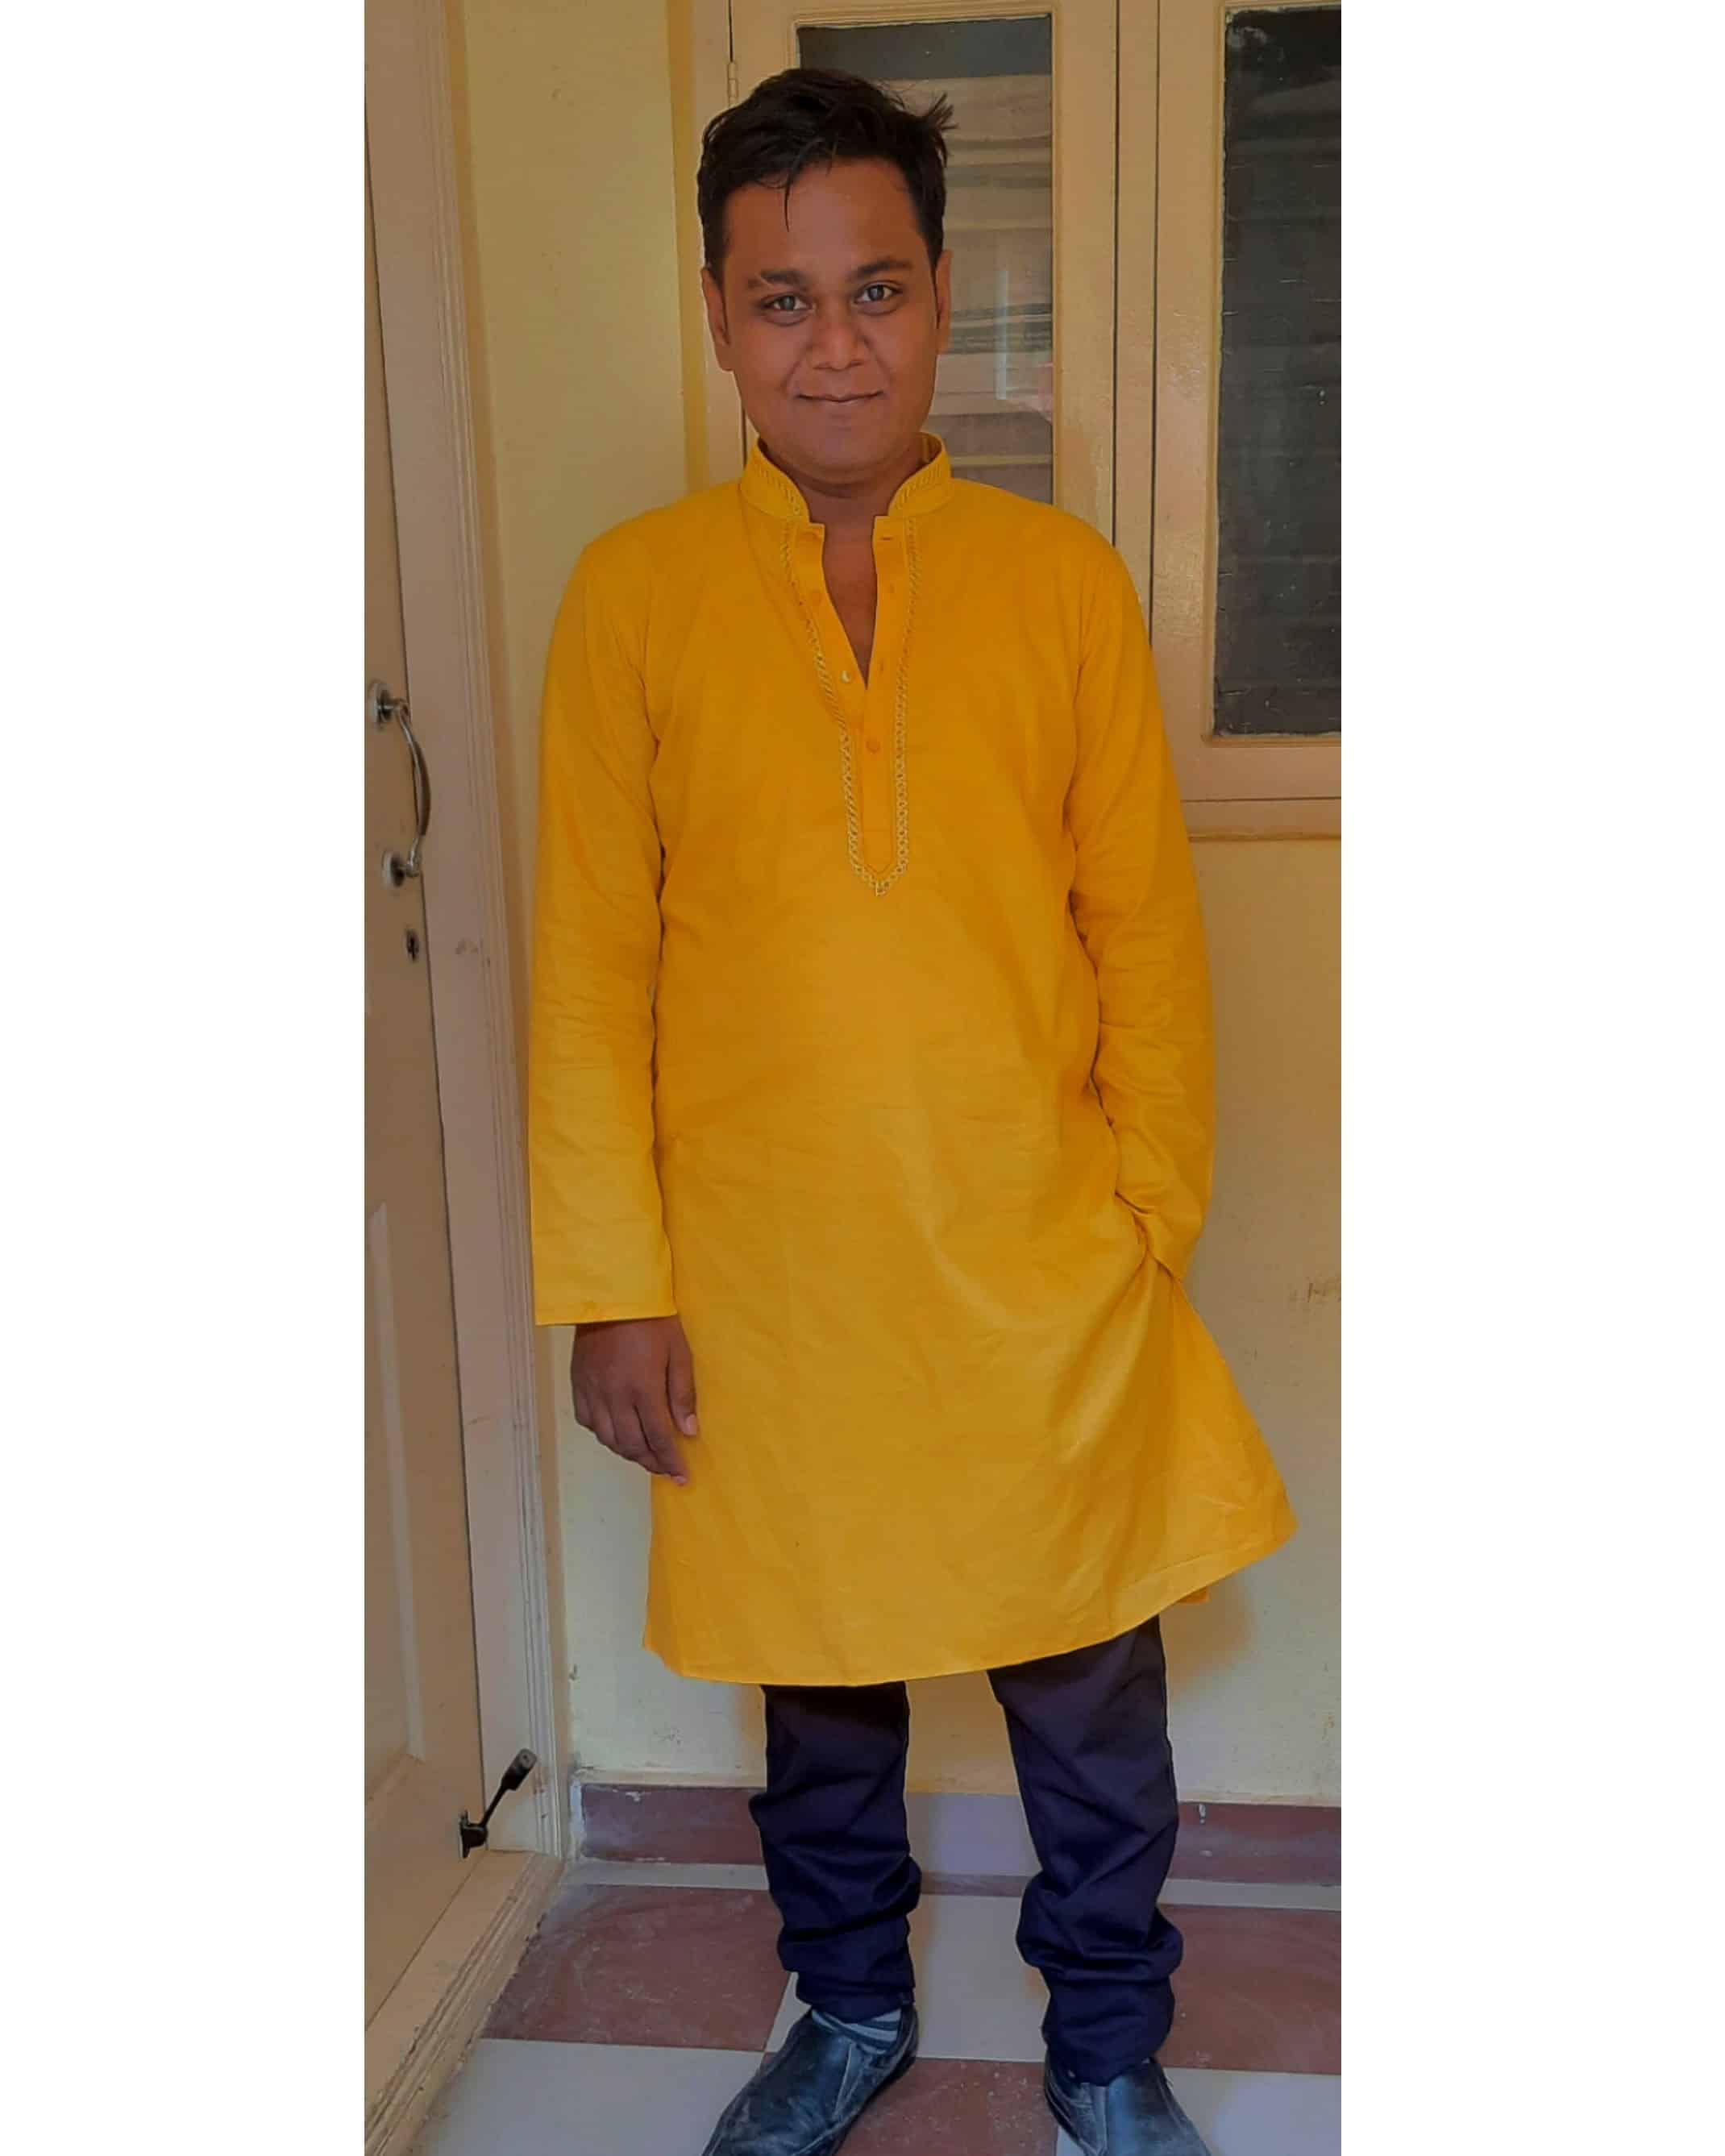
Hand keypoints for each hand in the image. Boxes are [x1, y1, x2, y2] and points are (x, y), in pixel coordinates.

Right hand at [569, 1315, 697, 1485]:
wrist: (612, 1295)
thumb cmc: (653, 1321)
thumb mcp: (678, 1353)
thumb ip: (682, 1394)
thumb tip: (688, 1431)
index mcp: (643, 1389)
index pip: (659, 1438)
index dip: (670, 1462)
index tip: (681, 1477)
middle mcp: (615, 1397)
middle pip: (631, 1445)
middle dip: (650, 1462)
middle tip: (664, 1467)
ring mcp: (593, 1392)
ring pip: (608, 1438)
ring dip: (627, 1452)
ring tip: (643, 1453)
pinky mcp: (578, 1384)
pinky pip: (587, 1421)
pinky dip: (603, 1433)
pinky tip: (616, 1431)